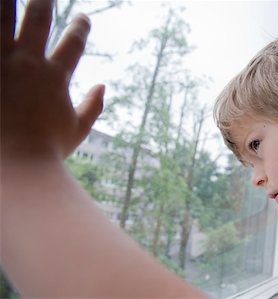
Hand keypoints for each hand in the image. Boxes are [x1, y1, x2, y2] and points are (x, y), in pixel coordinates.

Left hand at [1, 0, 103, 160]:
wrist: (13, 166)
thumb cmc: (48, 150)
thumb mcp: (78, 130)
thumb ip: (93, 107)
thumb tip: (104, 86)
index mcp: (55, 76)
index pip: (73, 43)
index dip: (81, 28)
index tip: (84, 19)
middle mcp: (28, 63)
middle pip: (38, 20)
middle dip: (43, 2)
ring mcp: (0, 64)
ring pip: (2, 19)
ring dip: (6, 3)